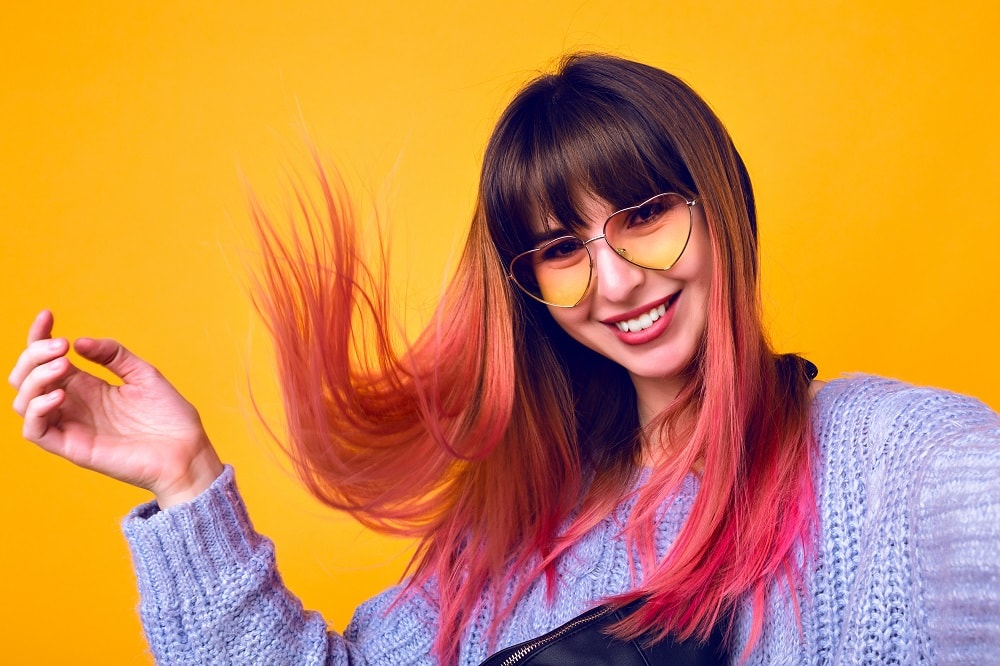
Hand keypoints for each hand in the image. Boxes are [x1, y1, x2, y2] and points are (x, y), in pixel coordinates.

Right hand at [9, 310, 223, 507]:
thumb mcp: (143, 374)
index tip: (48, 314)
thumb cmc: (169, 416)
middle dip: (33, 355)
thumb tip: (78, 342)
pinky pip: (36, 431)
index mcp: (86, 386)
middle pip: (26, 378)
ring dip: (35, 378)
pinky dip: (37, 409)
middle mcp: (73, 404)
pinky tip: (61, 395)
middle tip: (61, 345)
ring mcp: (71, 426)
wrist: (187, 450)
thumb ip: (113, 355)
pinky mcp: (73, 448)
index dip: (39, 336)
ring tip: (63, 365)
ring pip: (23, 402)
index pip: (46, 359)